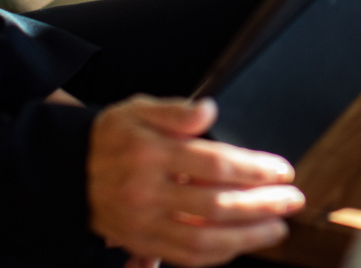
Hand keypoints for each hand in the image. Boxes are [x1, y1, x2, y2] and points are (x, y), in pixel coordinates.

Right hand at [88, 96, 302, 267]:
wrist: (68, 170)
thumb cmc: (112, 136)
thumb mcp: (139, 109)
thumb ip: (176, 109)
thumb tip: (209, 109)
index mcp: (150, 153)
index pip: (214, 165)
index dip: (253, 170)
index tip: (282, 170)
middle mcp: (147, 192)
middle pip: (215, 205)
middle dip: (260, 205)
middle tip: (292, 200)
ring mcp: (143, 222)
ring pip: (202, 239)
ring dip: (246, 237)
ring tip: (277, 228)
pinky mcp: (140, 242)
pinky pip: (185, 257)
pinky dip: (218, 254)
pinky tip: (241, 243)